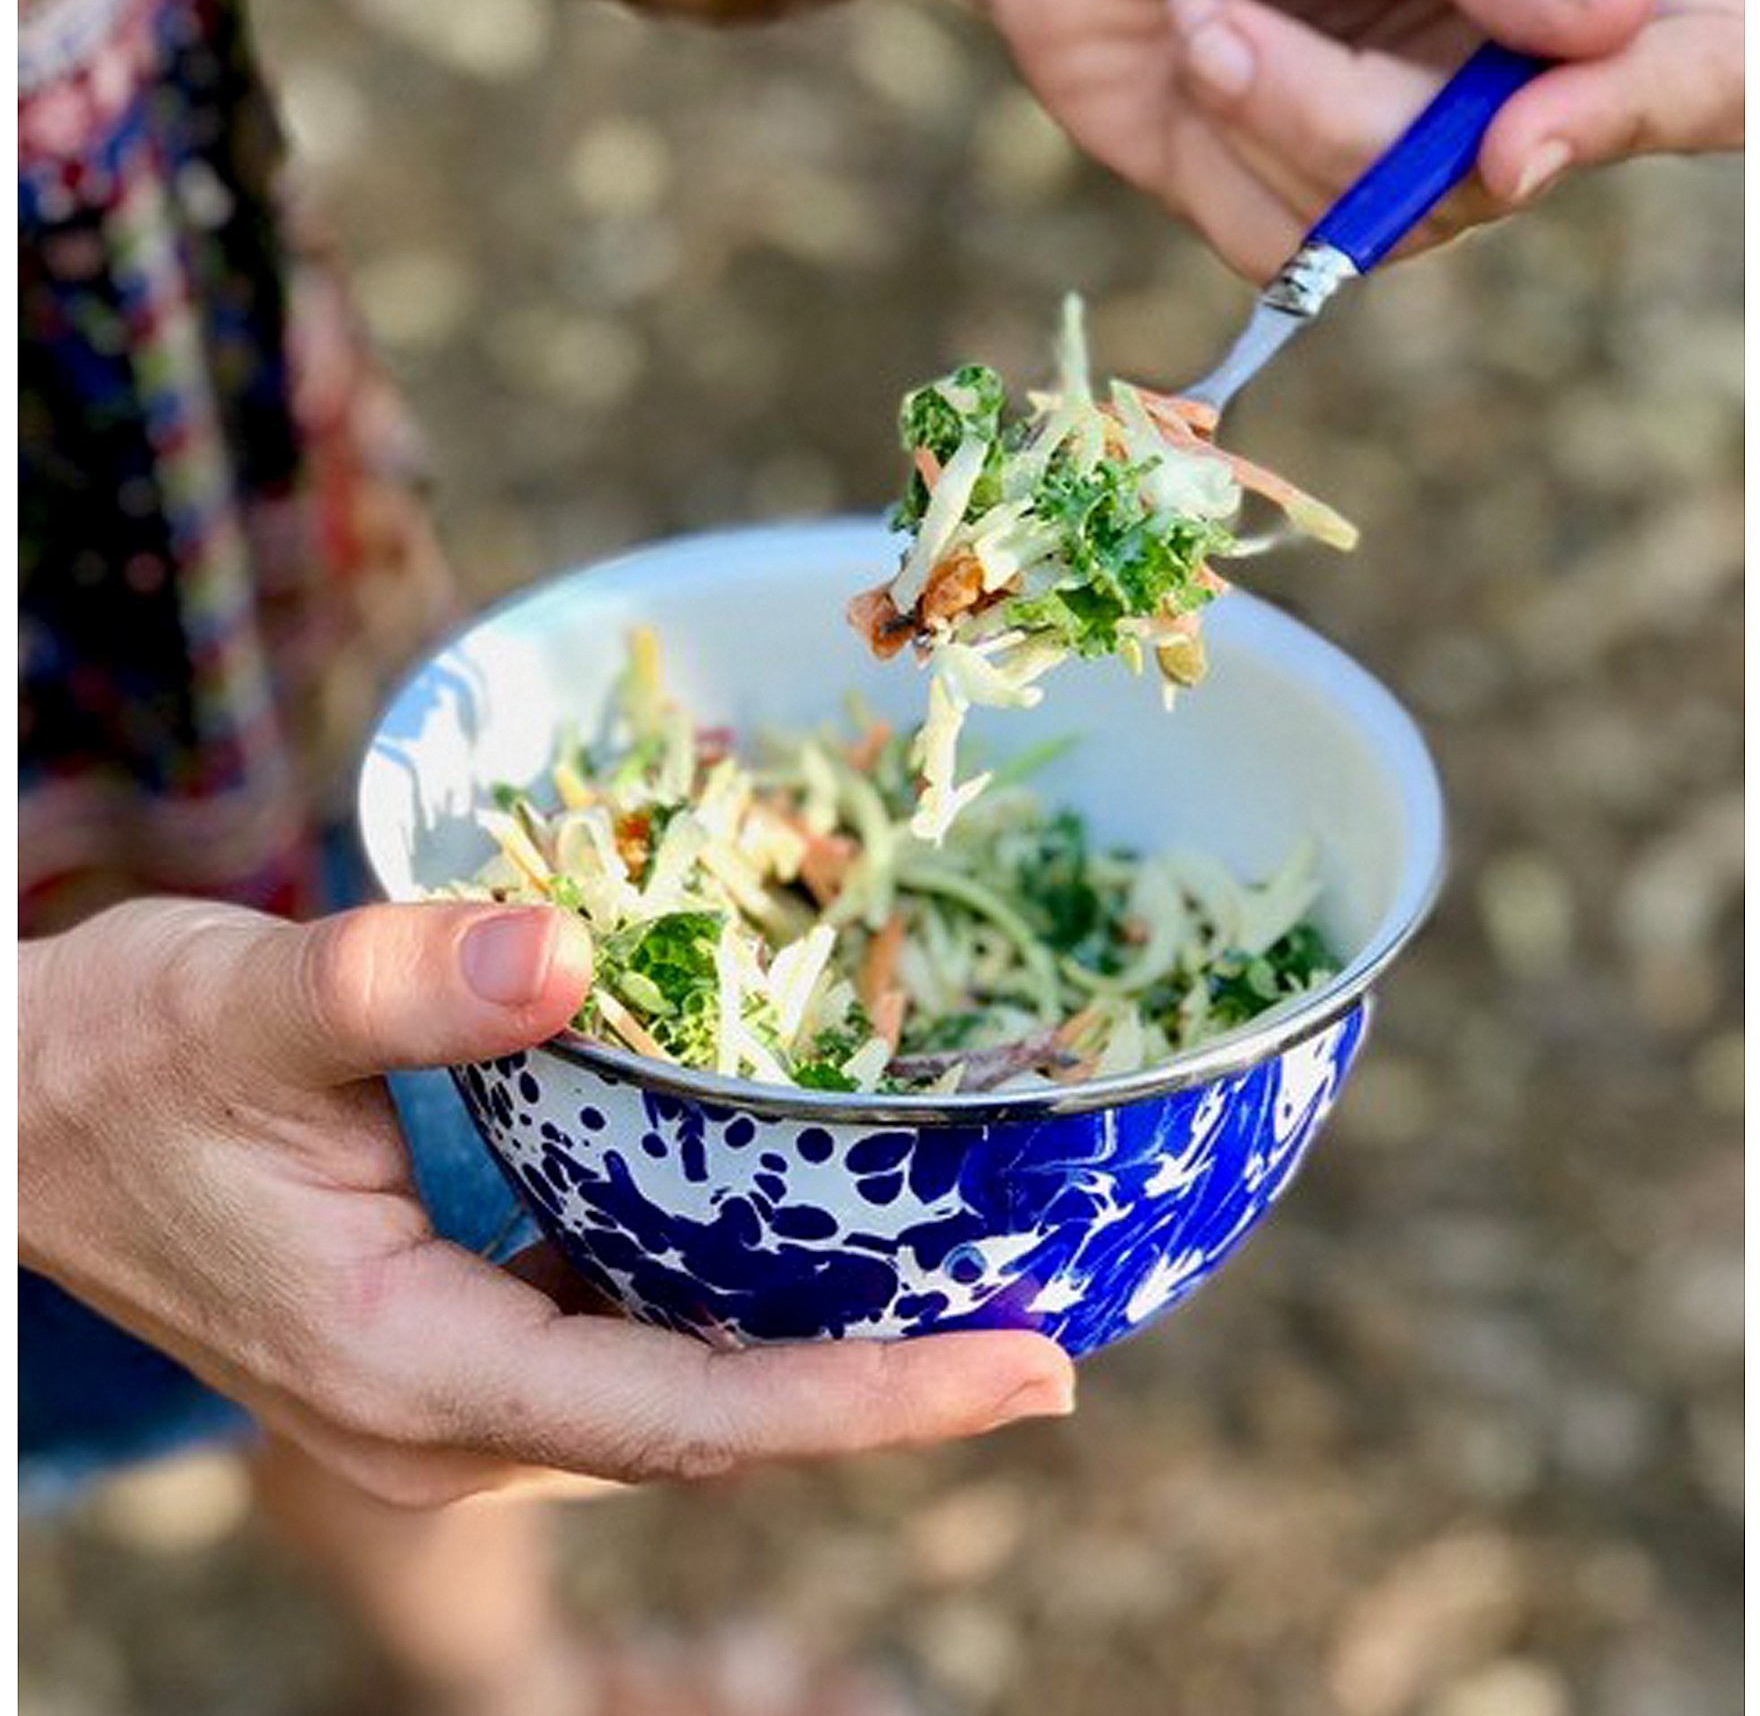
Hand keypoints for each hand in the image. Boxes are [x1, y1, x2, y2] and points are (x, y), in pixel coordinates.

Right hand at [19, 899, 1072, 1506]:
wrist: (19, 1111)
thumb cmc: (114, 1060)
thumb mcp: (242, 1002)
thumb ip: (396, 982)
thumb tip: (566, 953)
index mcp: (411, 1371)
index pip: (685, 1417)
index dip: (868, 1406)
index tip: (1030, 1375)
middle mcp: (445, 1417)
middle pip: (708, 1428)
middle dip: (880, 1392)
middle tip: (1049, 1330)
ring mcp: (446, 1391)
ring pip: (673, 1394)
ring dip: (816, 1353)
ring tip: (966, 1286)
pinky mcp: (450, 1338)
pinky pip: (622, 1342)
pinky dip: (726, 1305)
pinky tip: (799, 1230)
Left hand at [984, 0, 1743, 275]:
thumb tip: (1610, 19)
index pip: (1705, 60)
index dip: (1642, 113)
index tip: (1514, 136)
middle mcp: (1508, 63)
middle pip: (1521, 167)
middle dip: (1361, 110)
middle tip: (1237, 7)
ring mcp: (1405, 152)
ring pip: (1392, 219)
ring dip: (1269, 107)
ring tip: (1206, 4)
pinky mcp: (1300, 214)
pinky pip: (1295, 249)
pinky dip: (1225, 150)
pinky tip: (1193, 54)